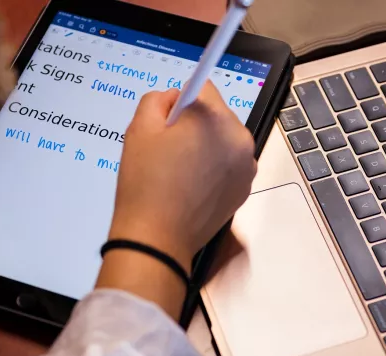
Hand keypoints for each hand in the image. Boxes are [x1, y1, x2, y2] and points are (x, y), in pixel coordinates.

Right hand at [108, 84, 257, 269]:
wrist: (157, 238)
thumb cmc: (147, 186)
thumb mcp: (139, 127)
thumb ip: (157, 98)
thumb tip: (174, 98)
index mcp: (217, 119)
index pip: (203, 88)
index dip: (180, 102)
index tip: (170, 118)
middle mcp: (240, 140)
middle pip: (216, 115)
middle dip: (194, 126)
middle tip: (167, 150)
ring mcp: (246, 167)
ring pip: (222, 141)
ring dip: (204, 147)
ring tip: (177, 171)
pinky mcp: (243, 189)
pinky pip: (227, 166)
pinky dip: (212, 170)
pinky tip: (189, 186)